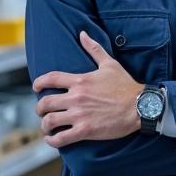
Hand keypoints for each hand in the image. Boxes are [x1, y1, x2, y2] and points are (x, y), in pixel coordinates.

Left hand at [33, 31, 142, 148]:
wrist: (140, 106)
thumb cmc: (126, 85)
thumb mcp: (110, 64)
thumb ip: (94, 49)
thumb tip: (83, 34)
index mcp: (80, 80)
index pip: (50, 79)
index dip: (38, 83)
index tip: (36, 88)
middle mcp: (76, 97)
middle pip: (45, 103)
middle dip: (39, 108)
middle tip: (42, 111)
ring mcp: (80, 114)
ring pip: (49, 121)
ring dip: (45, 125)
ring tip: (47, 127)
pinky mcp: (85, 130)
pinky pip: (61, 138)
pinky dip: (53, 141)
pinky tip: (53, 139)